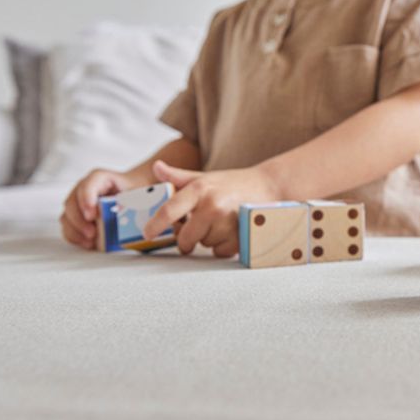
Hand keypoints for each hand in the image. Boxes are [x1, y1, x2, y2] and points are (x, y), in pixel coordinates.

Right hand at [60, 168, 134, 250]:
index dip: (86, 199)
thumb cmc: (134, 193)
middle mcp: (84, 189)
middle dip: (79, 220)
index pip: (88, 185)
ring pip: (67, 216)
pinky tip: (88, 243)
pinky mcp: (75, 218)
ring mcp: (77, 203)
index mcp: (100, 179)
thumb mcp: (137, 194)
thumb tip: (127, 217)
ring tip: (91, 240)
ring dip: (76, 231)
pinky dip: (75, 237)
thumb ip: (132, 202)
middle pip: (72, 202)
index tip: (92, 216)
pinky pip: (68, 228)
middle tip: (92, 233)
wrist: (131, 196)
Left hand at [142, 160, 281, 257]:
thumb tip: (157, 168)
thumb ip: (179, 177)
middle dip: (188, 238)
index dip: (155, 224)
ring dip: (210, 239)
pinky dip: (224, 246)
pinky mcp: (241, 235)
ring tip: (222, 223)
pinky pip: (221, 251)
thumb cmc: (234, 183)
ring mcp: (228, 222)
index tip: (148, 233)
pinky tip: (232, 231)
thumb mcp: (205, 177)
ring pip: (205, 245)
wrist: (270, 186)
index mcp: (199, 189)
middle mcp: (212, 205)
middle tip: (197, 229)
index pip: (169, 210)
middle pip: (186, 237)